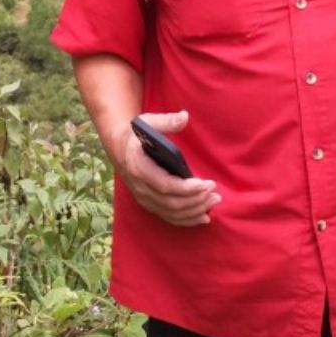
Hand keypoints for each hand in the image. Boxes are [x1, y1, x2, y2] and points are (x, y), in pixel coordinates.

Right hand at [115, 110, 219, 226]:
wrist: (120, 148)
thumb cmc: (137, 135)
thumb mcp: (148, 123)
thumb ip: (166, 121)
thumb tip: (185, 117)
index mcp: (140, 168)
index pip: (166, 185)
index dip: (187, 188)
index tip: (207, 183)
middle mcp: (141, 188)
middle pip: (172, 203)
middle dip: (196, 201)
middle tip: (215, 193)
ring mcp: (144, 198)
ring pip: (172, 212)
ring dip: (195, 210)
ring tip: (214, 201)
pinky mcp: (149, 204)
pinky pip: (169, 217)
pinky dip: (187, 220)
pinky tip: (203, 217)